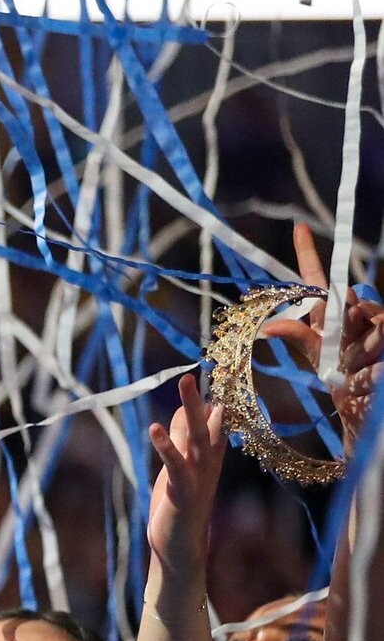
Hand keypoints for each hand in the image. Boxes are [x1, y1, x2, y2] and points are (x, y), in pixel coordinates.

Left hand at [146, 370, 228, 577]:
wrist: (180, 548)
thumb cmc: (179, 507)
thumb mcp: (180, 468)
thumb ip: (183, 439)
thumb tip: (188, 410)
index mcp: (210, 458)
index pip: (219, 421)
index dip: (219, 395)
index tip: (219, 367)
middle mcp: (209, 464)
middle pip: (210, 423)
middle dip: (204, 395)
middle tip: (201, 366)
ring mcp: (198, 478)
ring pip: (198, 437)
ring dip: (193, 408)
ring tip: (186, 382)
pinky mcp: (182, 492)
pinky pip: (176, 465)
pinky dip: (167, 445)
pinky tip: (156, 427)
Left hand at [262, 222, 383, 440]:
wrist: (365, 412)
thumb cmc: (342, 380)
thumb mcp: (318, 358)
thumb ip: (300, 337)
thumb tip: (268, 326)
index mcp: (333, 316)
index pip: (321, 282)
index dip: (309, 255)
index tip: (298, 228)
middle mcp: (359, 316)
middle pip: (353, 301)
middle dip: (351, 325)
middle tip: (347, 355)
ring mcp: (379, 331)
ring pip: (375, 324)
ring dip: (361, 356)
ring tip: (356, 375)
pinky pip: (382, 346)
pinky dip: (368, 373)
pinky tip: (366, 381)